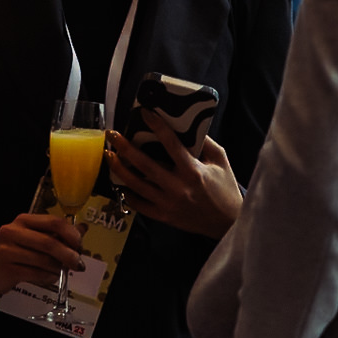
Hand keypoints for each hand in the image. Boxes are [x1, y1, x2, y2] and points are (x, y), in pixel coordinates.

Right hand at [0, 212, 85, 295]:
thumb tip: (82, 229)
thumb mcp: (33, 238)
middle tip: (78, 264)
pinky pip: (36, 274)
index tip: (80, 245)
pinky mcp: (7, 268)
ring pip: (44, 260)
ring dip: (59, 268)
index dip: (71, 234)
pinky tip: (50, 278)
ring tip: (62, 272)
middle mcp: (14, 231)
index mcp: (24, 220)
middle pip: (50, 242)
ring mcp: (8, 250)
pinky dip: (48, 277)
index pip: (53, 222)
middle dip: (69, 255)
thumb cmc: (12, 252)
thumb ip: (56, 234)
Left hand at [108, 115, 243, 238]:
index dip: (157, 127)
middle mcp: (177, 187)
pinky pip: (139, 205)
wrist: (228, 223)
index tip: (144, 113)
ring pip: (136, 185)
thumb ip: (206, 142)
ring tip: (108, 154)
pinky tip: (119, 182)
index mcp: (193, 171)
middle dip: (125, 148)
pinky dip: (127, 193)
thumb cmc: (225, 189)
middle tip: (112, 134)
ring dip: (119, 169)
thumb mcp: (220, 161)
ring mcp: (168, 204)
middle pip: (144, 165)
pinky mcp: (163, 216)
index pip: (171, 144)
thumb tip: (189, 125)